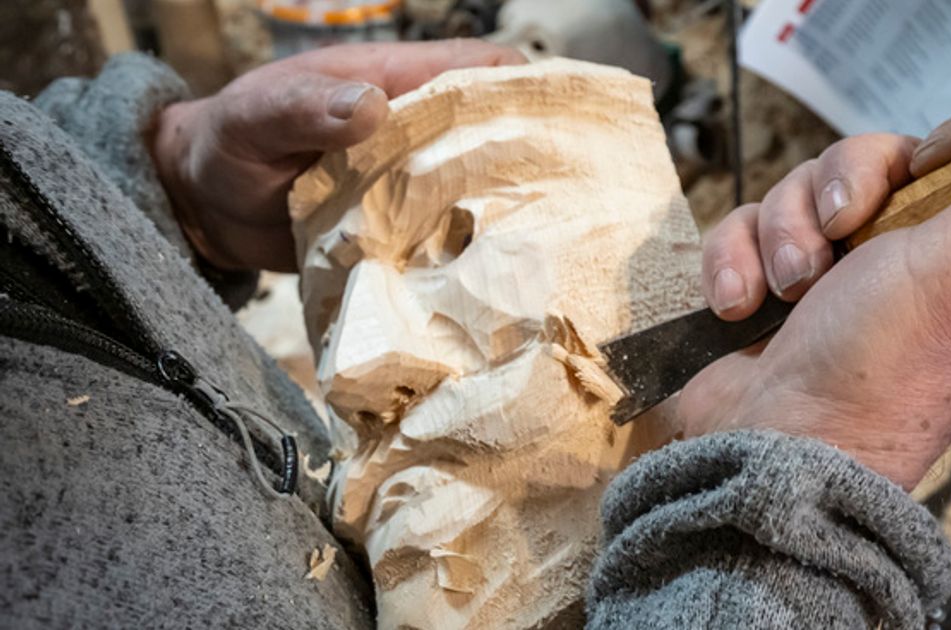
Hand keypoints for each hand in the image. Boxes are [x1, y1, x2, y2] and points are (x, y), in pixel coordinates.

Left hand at [153, 40, 524, 271]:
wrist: (200, 206)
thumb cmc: (226, 142)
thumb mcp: (252, 118)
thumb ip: (301, 108)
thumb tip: (370, 105)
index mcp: (393, 83)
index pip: (480, 68)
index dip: (524, 88)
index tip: (557, 125)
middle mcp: (413, 131)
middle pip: (495, 134)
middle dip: (529, 161)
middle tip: (557, 203)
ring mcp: (408, 183)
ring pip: (476, 191)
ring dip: (500, 215)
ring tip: (533, 247)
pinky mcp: (397, 230)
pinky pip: (441, 237)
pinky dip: (461, 254)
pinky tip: (483, 281)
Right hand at [680, 70, 950, 488]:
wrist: (773, 450)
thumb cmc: (883, 370)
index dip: (942, 147)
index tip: (920, 171)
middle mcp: (916, 266)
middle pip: (876, 160)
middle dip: (841, 189)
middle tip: (841, 233)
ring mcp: (840, 280)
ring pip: (803, 191)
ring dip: (784, 232)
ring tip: (788, 289)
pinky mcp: (775, 290)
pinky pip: (748, 229)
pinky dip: (737, 261)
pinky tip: (743, 304)